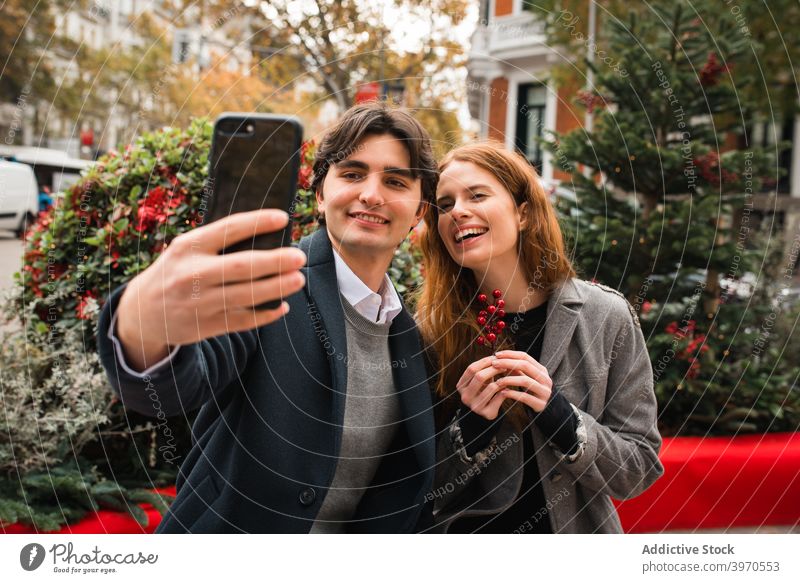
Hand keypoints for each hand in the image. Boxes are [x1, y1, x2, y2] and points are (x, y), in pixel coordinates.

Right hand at [116, 209, 306, 369]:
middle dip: (274, 262)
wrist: (141, 312)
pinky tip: (283, 306)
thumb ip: (217, 244)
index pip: (227, 230)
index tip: (283, 217)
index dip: (257, 222)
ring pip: (245, 295)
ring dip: (276, 288)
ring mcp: (199, 302)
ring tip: (298, 279)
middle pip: (241, 267)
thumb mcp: (185, 250)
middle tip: (299, 256)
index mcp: (188, 248)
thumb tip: (266, 238)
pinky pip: (242, 321)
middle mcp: (192, 274)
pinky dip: (266, 315)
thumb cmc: (175, 272)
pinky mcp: (205, 326)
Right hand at [455, 355, 507, 420]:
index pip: (471, 369)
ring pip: (491, 387)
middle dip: (494, 369)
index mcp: (461, 385)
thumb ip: (483, 368)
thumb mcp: (480, 379)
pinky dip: (505, 390)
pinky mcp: (486, 413)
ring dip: (502, 380)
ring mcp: (475, 406)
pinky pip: (499, 397)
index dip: (484, 361)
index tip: (496, 358)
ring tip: (508, 377)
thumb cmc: (484, 390)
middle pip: (479, 376)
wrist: (486, 410)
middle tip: (504, 366)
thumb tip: (496, 355)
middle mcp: (465, 396)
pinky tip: (508, 388)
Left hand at [490, 350, 552, 412]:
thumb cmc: (530, 390)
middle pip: (525, 366)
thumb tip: (499, 359)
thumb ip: (515, 369)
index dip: (510, 354)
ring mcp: (544, 392)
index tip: (496, 355)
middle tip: (494, 364)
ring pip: (525, 381)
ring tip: (497, 381)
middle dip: (507, 363)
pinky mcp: (541, 404)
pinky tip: (503, 392)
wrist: (543, 408)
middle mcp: (545, 379)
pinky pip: (524, 397)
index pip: (525, 357)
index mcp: (542, 370)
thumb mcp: (524, 377)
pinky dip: (512, 393)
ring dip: (508, 379)